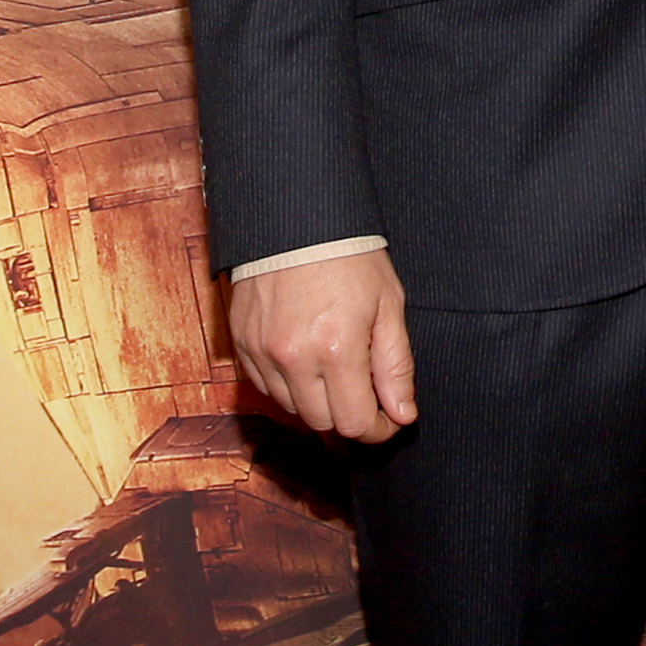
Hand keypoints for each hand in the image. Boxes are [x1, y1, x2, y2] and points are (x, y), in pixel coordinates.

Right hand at [226, 247, 414, 439]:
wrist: (296, 217)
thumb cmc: (350, 255)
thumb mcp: (388, 305)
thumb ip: (396, 365)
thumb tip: (403, 414)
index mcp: (336, 349)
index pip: (356, 423)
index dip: (379, 428)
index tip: (390, 418)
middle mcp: (294, 358)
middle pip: (323, 423)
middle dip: (350, 413)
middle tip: (366, 388)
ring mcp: (262, 353)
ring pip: (293, 409)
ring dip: (318, 400)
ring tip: (336, 363)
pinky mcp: (242, 344)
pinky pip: (266, 388)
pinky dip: (289, 384)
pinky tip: (307, 356)